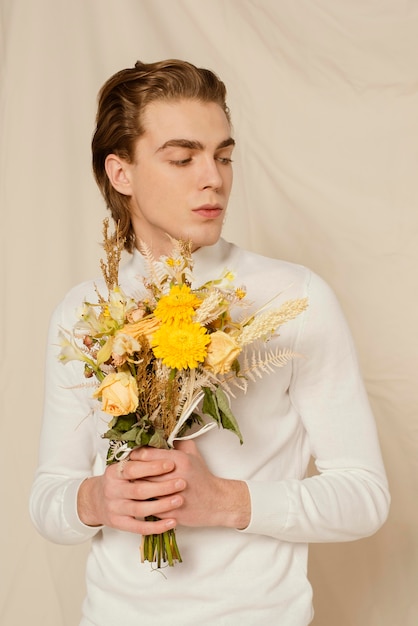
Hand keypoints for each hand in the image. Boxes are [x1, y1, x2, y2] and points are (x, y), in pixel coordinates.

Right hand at [77, 452, 185, 534]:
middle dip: (162, 486)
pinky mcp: (119, 524)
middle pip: (139, 490)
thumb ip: (141, 456)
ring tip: (180, 500)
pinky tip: (173, 521)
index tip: (171, 463)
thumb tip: (165, 442)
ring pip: (141, 510)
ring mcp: (115, 509)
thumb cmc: (118, 479)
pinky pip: (139, 528)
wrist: (95, 501)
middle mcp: (112, 491)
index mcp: (114, 472)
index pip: (133, 469)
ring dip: (162, 505)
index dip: (152, 466)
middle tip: (182, 482)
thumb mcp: (123, 465)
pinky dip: (157, 527)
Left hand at [133, 440, 250, 530]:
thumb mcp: (192, 453)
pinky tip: (139, 499)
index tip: (131, 456)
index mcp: (179, 460)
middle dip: (132, 472)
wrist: (216, 502)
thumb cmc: (202, 477)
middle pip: (141, 473)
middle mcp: (175, 477)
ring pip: (143, 491)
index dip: (135, 455)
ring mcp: (172, 496)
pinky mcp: (170, 513)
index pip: (147, 454)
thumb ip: (176, 442)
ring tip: (130, 484)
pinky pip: (149, 507)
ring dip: (135, 488)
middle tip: (126, 470)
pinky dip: (142, 503)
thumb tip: (159, 436)